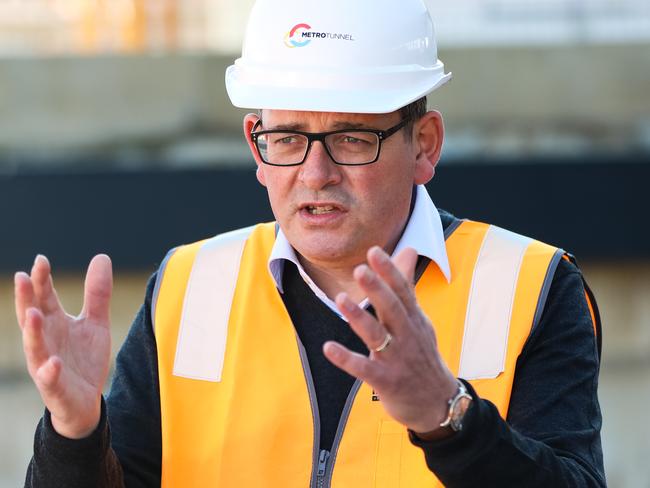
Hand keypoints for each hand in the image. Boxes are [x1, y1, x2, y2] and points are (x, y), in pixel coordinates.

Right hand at [14, 254, 112, 438]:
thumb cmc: (84, 359)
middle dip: (26, 298)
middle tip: (23, 277)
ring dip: (32, 332)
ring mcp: (46, 364)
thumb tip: (101, 256)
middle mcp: (46, 341)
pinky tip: (53, 363)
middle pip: (32, 317)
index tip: (41, 260)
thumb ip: (97, 293)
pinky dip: (49, 372)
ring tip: (33, 314)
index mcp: (54, 323)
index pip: (45, 297)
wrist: (86, 401)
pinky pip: (49, 380)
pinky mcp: (55, 387)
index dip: (42, 279)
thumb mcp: (96, 322)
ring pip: (35, 347)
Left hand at [323, 246, 457, 436]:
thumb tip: (409, 249)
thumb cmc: (422, 355)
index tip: (373, 251)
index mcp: (414, 319)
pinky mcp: (387, 382)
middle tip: (360, 270)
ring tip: (340, 299)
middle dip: (377, 289)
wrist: (439, 404)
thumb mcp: (419, 319)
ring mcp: (398, 359)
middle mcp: (408, 336)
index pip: (403, 291)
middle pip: (392, 309)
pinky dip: (347, 359)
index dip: (389, 271)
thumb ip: (407, 285)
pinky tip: (328, 348)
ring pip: (377, 336)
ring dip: (359, 318)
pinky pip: (364, 369)